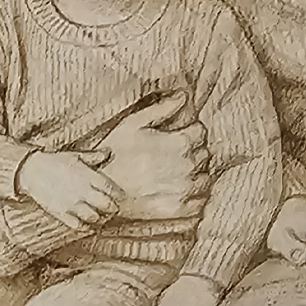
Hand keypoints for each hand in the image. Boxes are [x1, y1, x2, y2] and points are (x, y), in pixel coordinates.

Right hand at [16, 149, 116, 230]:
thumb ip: (93, 157)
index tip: (121, 197)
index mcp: (87, 176)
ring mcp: (72, 203)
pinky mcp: (62, 213)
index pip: (110, 189)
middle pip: (106, 205)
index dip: (118, 195)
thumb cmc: (54, 161)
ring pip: (94, 217)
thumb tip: (108, 152)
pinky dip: (86, 227)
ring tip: (101, 217)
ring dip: (100, 218)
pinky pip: (78, 225)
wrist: (31, 170)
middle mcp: (82, 191)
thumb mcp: (75, 156)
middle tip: (113, 209)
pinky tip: (88, 224)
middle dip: (112, 208)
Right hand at [81, 93, 207, 221]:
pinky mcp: (179, 210)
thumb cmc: (114, 155)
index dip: (188, 131)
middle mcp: (187, 167)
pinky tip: (181, 191)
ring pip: (205, 177)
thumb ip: (162, 108)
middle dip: (192, 151)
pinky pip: (201, 201)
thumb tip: (183, 95)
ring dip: (196, 173)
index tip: (176, 135)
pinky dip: (196, 196)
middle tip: (173, 154)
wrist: (100, 191)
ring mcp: (185, 190)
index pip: (200, 132)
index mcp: (179, 143)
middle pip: (204, 154)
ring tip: (176, 172)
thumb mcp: (133, 123)